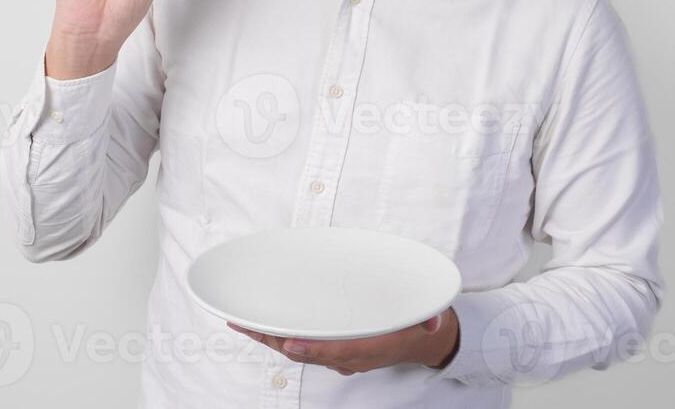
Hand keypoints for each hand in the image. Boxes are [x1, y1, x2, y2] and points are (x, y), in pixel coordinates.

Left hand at [226, 307, 458, 376]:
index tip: (291, 344)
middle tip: (249, 325)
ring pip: (297, 350)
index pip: (338, 352)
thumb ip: (429, 321)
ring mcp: (337, 355)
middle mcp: (350, 356)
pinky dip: (275, 336)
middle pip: (307, 352)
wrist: (419, 340)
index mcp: (371, 348)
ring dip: (269, 338)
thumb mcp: (429, 320)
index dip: (313, 350)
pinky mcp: (330, 349)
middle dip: (277, 341)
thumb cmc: (417, 323)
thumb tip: (433, 321)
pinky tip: (256, 324)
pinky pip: (297, 345)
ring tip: (241, 321)